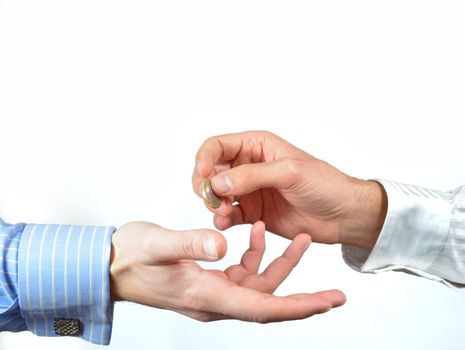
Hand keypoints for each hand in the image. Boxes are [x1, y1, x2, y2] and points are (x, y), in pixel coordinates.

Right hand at [110, 221, 344, 321]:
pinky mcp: (209, 280)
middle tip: (336, 293)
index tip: (329, 305)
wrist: (111, 265)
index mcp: (206, 295)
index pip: (262, 308)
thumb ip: (189, 242)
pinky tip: (255, 230)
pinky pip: (243, 274)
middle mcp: (214, 300)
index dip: (297, 308)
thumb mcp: (157, 244)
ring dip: (279, 264)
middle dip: (303, 297)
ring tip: (297, 238)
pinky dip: (256, 254)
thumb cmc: (129, 257)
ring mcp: (212, 291)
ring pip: (258, 284)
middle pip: (268, 302)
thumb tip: (222, 244)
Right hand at [192, 131, 387, 249]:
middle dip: (206, 185)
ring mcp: (250, 190)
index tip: (202, 177)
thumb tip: (217, 182)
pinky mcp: (253, 212)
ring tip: (223, 213)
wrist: (343, 215)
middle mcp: (249, 166)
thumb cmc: (325, 184)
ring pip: (217, 194)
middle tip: (213, 199)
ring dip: (213, 204)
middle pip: (211, 171)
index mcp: (257, 146)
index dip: (204, 159)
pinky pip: (228, 214)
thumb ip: (252, 175)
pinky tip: (226, 223)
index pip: (218, 146)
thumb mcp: (290, 172)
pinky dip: (222, 219)